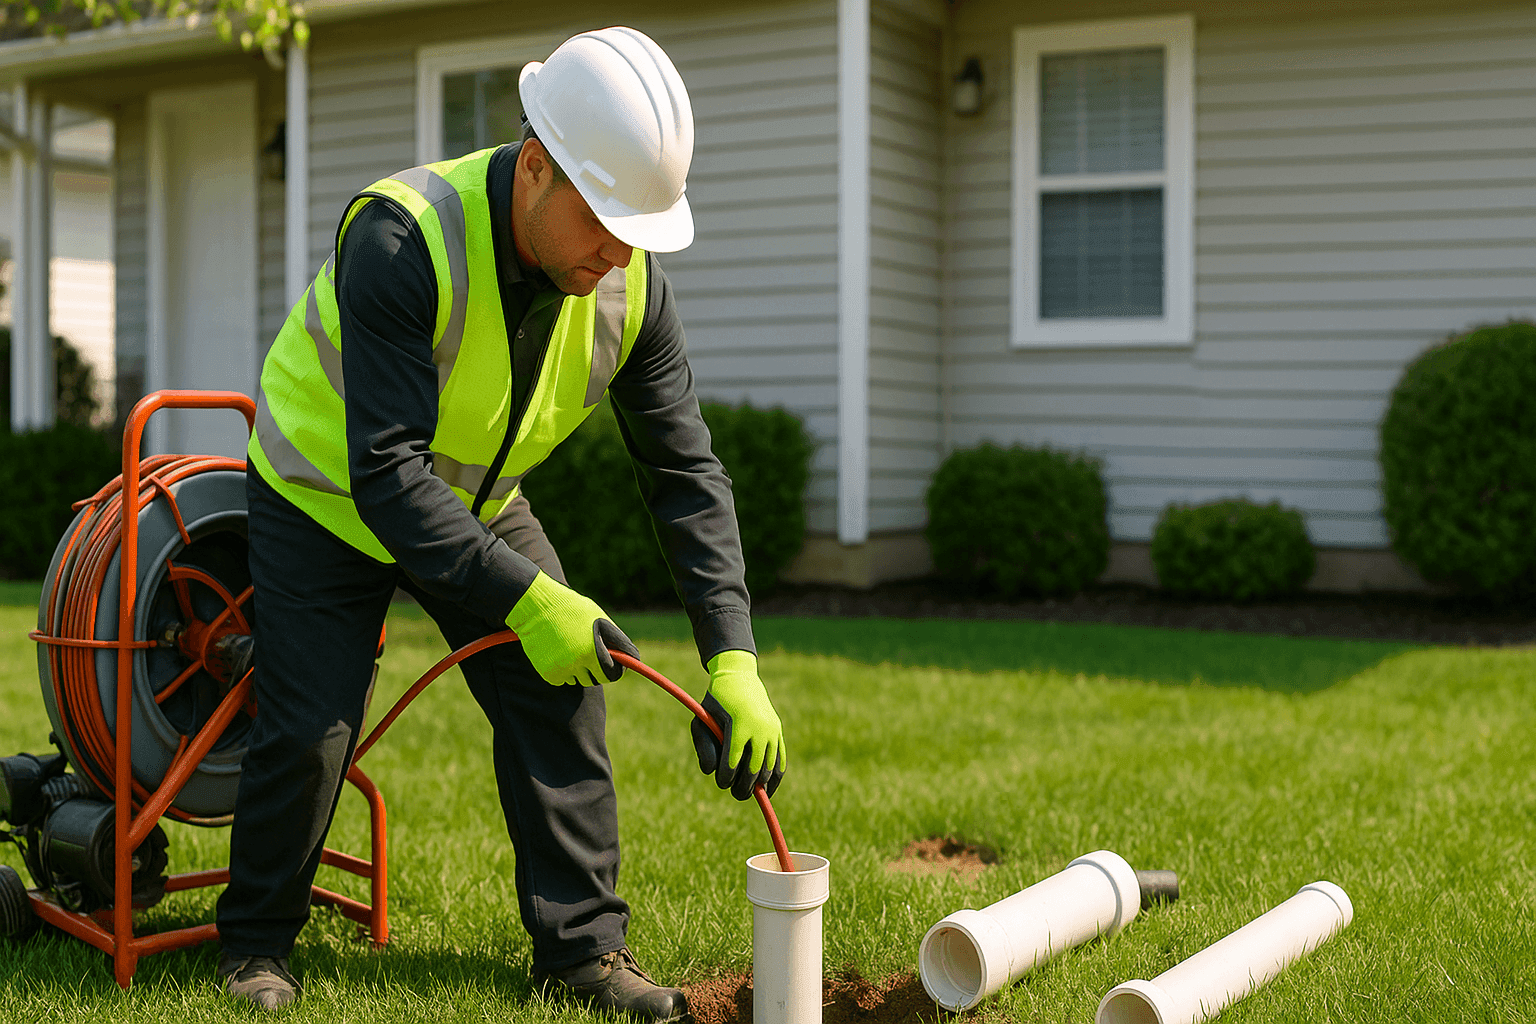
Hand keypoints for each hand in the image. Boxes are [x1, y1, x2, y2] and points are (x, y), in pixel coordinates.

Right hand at [505, 572, 640, 685]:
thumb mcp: (599, 618)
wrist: (536, 607)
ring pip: (578, 680)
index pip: (612, 675)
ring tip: (570, 647)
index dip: (614, 670)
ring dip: (578, 670)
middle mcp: (579, 663)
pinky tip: (557, 652)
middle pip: (595, 680)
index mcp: (594, 651)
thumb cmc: (571, 609)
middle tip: (589, 655)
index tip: (611, 665)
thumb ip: (613, 639)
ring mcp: (563, 670)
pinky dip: (562, 671)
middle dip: (595, 670)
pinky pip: (562, 680)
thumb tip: (630, 657)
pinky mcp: (549, 674)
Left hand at [690, 650, 784, 799]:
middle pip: (753, 769)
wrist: (739, 677)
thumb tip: (712, 773)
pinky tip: (767, 790)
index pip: (733, 762)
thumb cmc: (715, 702)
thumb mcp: (702, 721)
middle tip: (735, 793)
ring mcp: (772, 730)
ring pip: (769, 768)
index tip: (721, 782)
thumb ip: (703, 747)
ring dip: (759, 785)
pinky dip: (775, 777)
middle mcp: (759, 729)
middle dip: (744, 786)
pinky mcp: (778, 731)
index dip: (726, 778)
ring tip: (748, 792)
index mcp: (738, 725)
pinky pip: (781, 760)